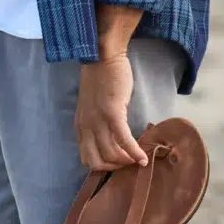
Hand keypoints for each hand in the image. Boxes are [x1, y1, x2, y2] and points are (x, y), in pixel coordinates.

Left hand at [75, 53, 147, 171]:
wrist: (102, 55)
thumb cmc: (100, 77)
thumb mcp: (91, 105)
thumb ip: (95, 121)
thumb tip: (109, 138)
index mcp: (80, 124)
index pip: (87, 157)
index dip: (102, 166)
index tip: (116, 163)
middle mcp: (86, 125)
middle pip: (97, 161)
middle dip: (114, 167)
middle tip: (127, 163)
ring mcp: (98, 120)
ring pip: (111, 154)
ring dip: (126, 161)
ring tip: (137, 159)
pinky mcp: (112, 112)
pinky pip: (124, 140)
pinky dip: (134, 152)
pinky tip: (143, 158)